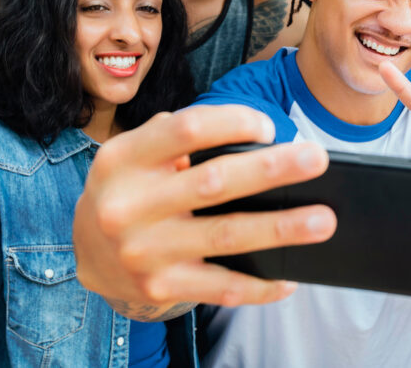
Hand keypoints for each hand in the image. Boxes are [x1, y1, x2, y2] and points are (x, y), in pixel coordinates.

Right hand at [73, 105, 336, 309]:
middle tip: (317, 159)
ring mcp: (143, 251)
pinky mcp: (158, 288)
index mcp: (124, 159)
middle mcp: (129, 205)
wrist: (88, 251)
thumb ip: (179, 136)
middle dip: (270, 170)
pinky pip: (220, 287)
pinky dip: (259, 284)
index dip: (233, 122)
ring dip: (280, 228)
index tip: (270, 125)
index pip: (186, 129)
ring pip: (225, 235)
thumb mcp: (135, 153)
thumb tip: (258, 138)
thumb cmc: (131, 188)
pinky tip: (289, 276)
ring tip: (322, 219)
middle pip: (214, 182)